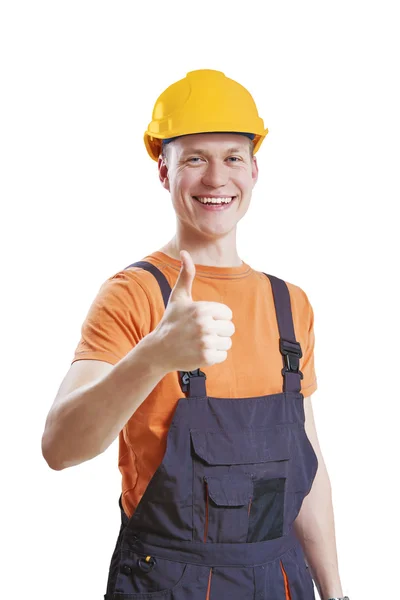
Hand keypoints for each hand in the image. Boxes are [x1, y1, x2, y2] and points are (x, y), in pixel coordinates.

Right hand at [151, 250, 234, 372]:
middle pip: (230, 328)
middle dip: (218, 332)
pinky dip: (213, 356)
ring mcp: (205, 342)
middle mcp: (204, 324)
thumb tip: (184, 251)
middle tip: (200, 334)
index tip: (201, 321)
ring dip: (216, 344)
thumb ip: (186, 274)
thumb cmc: (171, 321)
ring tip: (199, 343)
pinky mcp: (206, 357)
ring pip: (227, 343)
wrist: (159, 349)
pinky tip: (199, 352)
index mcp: (202, 308)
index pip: (227, 314)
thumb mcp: (179, 297)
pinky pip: (223, 355)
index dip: (217, 318)